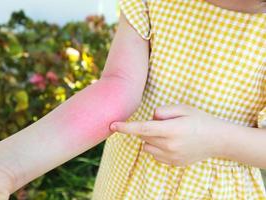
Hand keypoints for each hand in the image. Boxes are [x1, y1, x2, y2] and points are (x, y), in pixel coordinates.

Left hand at [110, 104, 226, 166]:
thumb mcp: (184, 108)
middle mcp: (170, 146)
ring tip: (169, 133)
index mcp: (172, 130)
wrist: (218, 140)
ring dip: (151, 139)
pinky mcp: (173, 164)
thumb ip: (163, 111)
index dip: (126, 127)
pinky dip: (157, 147)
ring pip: (147, 146)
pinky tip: (172, 142)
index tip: (112, 125)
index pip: (143, 129)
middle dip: (147, 128)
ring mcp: (171, 157)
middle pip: (144, 137)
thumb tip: (151, 117)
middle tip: (164, 123)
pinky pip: (155, 154)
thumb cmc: (200, 120)